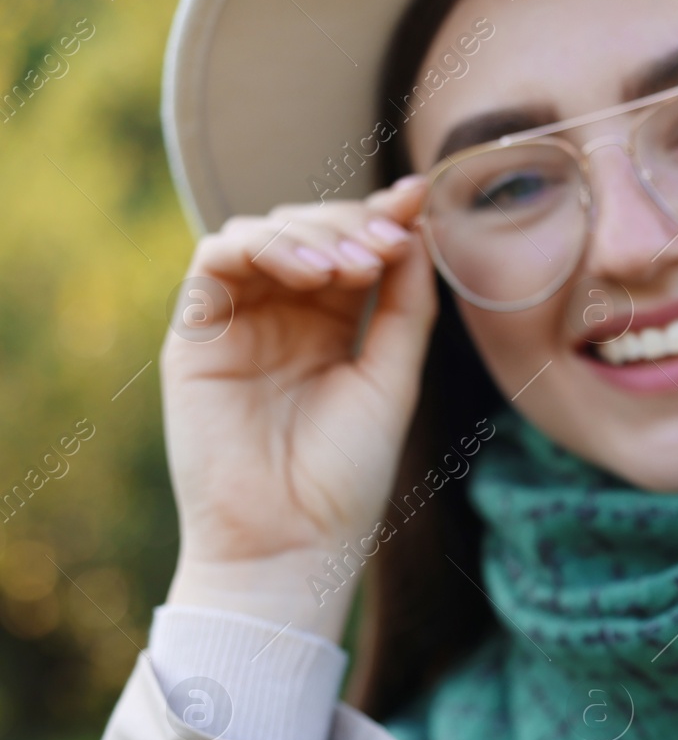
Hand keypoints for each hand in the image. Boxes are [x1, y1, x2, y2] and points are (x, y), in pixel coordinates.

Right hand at [162, 177, 438, 638]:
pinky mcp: (196, 332)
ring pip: (264, 233)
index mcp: (331, 327)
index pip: (352, 248)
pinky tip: (311, 272)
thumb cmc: (345, 475)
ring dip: (313, 232)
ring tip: (354, 264)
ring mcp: (237, 321)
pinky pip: (217, 259)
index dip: (383, 218)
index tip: (419, 198)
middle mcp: (281, 316)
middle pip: (310, 230)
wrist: (290, 541)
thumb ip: (405, 305)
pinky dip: (265, 247)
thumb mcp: (393, 378)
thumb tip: (420, 229)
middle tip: (388, 243)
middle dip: (352, 224)